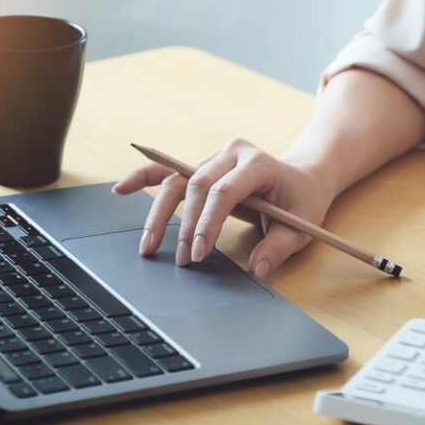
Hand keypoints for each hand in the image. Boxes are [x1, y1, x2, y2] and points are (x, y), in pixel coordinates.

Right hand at [112, 138, 335, 279]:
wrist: (303, 178)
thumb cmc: (302, 201)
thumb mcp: (301, 226)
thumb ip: (279, 247)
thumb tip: (258, 270)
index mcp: (258, 163)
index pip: (224, 190)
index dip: (208, 222)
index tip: (200, 252)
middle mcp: (232, 154)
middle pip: (197, 186)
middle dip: (187, 226)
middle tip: (184, 260)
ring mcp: (214, 158)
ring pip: (178, 180)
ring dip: (159, 213)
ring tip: (148, 246)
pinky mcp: (203, 167)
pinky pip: (169, 170)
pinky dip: (144, 177)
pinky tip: (121, 188)